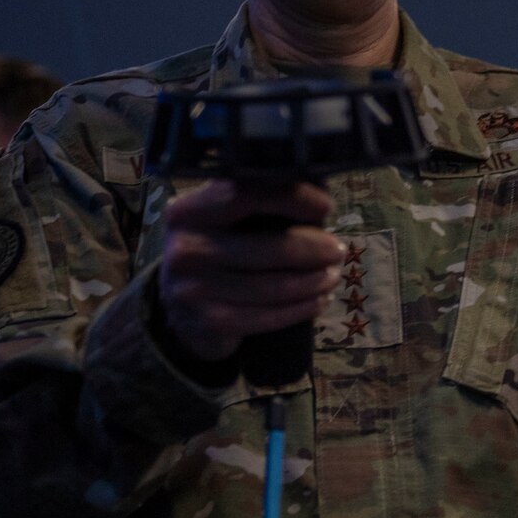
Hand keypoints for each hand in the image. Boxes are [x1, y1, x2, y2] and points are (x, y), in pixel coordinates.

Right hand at [157, 180, 343, 362]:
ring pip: (274, 286)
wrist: (179, 309)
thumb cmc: (216, 250)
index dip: (292, 198)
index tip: (326, 205)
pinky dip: (303, 308)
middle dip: (315, 249)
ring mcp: (193, 290)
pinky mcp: (210, 323)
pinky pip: (269, 316)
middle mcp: (185, 249)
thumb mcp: (220, 220)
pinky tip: (320, 300)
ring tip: (333, 274)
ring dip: (315, 281)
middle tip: (338, 250)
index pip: (245, 195)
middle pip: (269, 247)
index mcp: (187, 212)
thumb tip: (318, 197)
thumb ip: (256, 201)